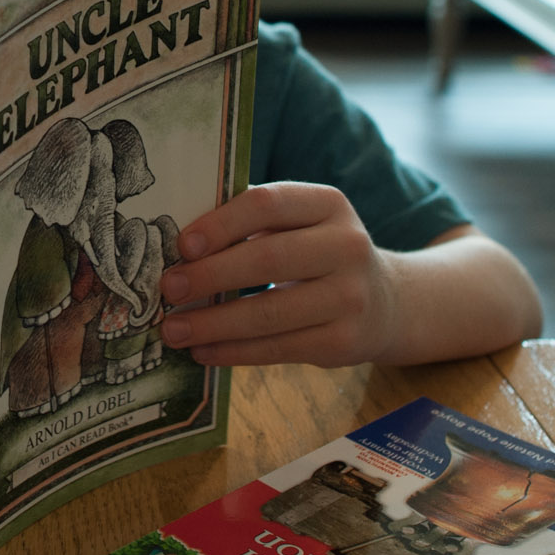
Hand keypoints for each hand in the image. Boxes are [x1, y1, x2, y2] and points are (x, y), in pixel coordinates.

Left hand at [157, 183, 398, 367]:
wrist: (385, 303)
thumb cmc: (319, 256)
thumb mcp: (301, 225)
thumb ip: (251, 224)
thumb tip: (179, 246)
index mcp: (329, 204)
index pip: (268, 204)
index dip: (222, 224)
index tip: (182, 245)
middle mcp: (347, 246)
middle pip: (267, 259)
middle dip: (210, 276)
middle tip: (169, 289)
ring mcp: (350, 297)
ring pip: (269, 313)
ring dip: (213, 323)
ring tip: (173, 329)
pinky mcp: (345, 342)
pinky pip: (278, 348)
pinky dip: (234, 351)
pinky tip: (203, 350)